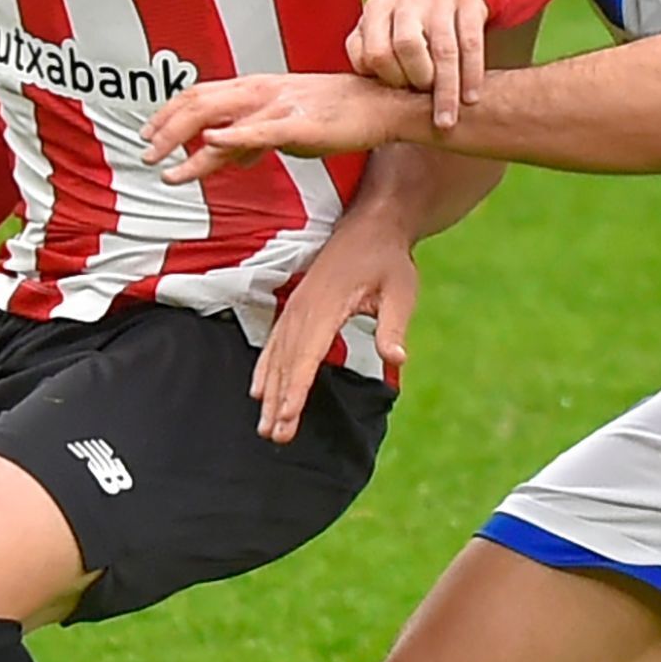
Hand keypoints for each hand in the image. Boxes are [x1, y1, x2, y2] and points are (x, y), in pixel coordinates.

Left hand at [146, 71, 427, 185]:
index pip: (201, 94)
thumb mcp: (285, 124)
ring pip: (220, 120)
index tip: (148, 132)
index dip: (169, 112)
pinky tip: (211, 145)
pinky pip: (258, 131)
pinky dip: (232, 138)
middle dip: (166, 130)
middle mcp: (261, 92)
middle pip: (199, 104)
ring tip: (166, 167)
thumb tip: (227, 152)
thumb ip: (252, 137)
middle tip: (145, 153)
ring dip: (187, 142)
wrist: (380, 106)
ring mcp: (277, 107)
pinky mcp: (297, 125)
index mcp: (257, 88)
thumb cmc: (339, 114)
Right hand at [252, 216, 416, 441]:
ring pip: (276, 355)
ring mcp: (297, 307)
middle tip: (275, 436)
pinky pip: (275, 342)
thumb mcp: (402, 290)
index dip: (296, 388)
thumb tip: (397, 358)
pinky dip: (265, 368)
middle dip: (279, 400)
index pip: (308, 354)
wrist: (371, 226)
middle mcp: (305, 307)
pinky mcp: (297, 307)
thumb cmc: (389, 260)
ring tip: (265, 426)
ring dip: (270, 391)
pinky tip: (258, 391)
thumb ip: (394, 325)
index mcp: (328, 305)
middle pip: (286, 361)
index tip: (288, 417)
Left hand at [348, 0, 486, 129]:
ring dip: (446, 90)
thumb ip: (369, 57)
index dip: (388, 80)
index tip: (399, 96)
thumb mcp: (380, 31)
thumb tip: (372, 99)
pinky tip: (470, 97)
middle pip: (408, 46)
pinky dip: (471, 76)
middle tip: (422, 100)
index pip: (375, 52)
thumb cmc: (406, 24)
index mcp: (377, 8)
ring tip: (446, 120)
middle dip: (416, 80)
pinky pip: (471, 45)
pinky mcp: (468, 1)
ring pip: (444, 50)